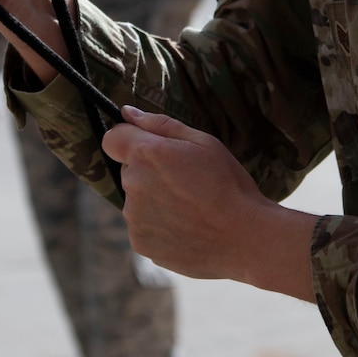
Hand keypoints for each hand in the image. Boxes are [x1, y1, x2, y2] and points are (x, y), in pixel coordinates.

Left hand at [105, 106, 317, 299]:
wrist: (246, 238)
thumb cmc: (229, 185)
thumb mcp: (203, 142)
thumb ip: (160, 124)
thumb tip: (127, 112)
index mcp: (146, 154)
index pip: (112, 139)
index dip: (128, 140)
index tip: (149, 148)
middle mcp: (132, 185)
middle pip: (128, 171)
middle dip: (149, 172)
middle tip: (186, 182)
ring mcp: (134, 218)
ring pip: (136, 201)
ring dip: (154, 201)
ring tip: (190, 209)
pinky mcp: (140, 244)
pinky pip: (143, 227)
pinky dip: (160, 226)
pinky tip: (187, 228)